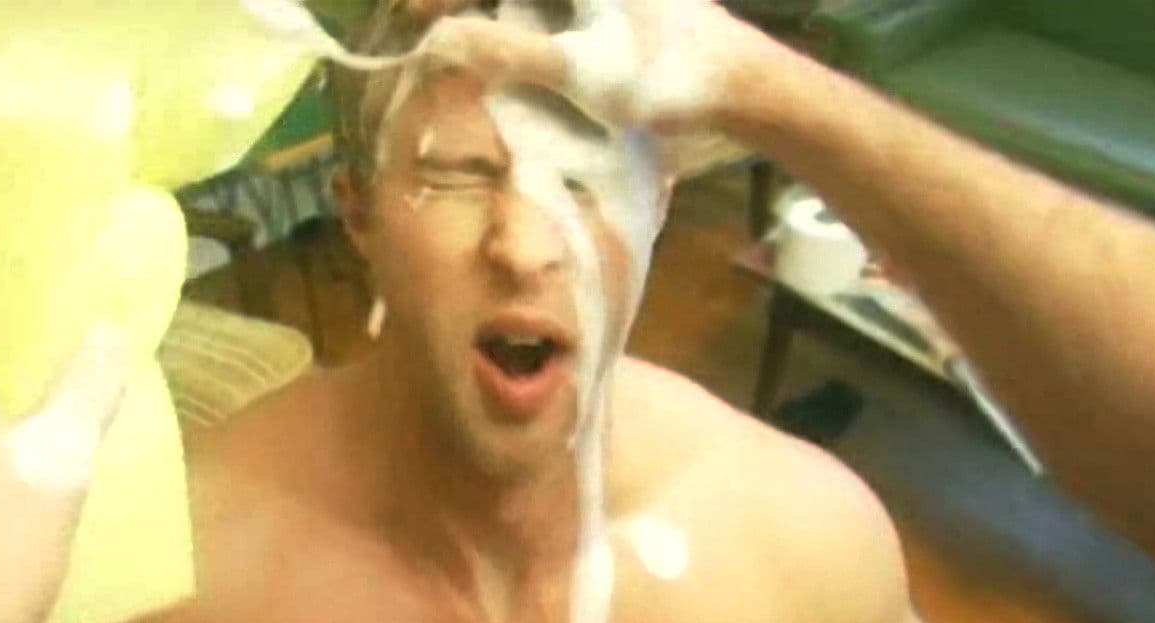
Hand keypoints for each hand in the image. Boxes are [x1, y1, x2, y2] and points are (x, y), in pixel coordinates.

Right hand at [420, 0, 774, 132]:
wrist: (740, 82)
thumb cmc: (664, 74)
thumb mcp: (579, 69)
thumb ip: (507, 51)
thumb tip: (438, 41)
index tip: (414, 16)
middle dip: (465, 2)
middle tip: (428, 21)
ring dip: (494, 9)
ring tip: (457, 27)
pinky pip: (551, 2)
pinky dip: (522, 12)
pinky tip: (506, 35)